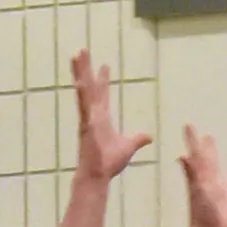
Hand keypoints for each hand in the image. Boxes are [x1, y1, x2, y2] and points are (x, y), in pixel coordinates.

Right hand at [69, 48, 148, 187]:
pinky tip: (79, 79)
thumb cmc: (109, 163)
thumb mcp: (128, 147)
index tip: (105, 65)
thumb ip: (137, 139)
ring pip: (84, 90)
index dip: (103, 80)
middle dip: (86, 68)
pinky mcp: (86, 124)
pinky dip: (82, 92)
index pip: (102, 94)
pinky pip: (84, 105)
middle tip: (83, 50)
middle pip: (90, 86)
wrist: (99, 175)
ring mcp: (88, 117)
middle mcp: (93, 114)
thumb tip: (149, 136)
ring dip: (80, 72)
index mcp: (102, 118)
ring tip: (77, 54)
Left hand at [177, 125, 226, 226]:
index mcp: (206, 178)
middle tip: (210, 137)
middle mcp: (215, 185)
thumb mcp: (198, 191)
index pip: (200, 155)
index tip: (188, 125)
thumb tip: (183, 156)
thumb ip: (193, 173)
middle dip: (210, 150)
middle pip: (213, 163)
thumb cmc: (203, 215)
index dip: (194, 141)